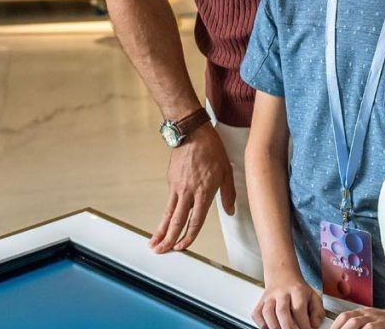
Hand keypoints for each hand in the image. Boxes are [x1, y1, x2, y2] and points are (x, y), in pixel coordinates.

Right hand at [150, 123, 234, 252]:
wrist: (192, 133)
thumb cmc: (212, 150)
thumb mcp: (226, 171)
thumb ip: (228, 193)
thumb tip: (231, 211)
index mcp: (204, 191)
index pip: (195, 220)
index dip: (189, 236)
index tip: (183, 247)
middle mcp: (189, 192)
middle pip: (177, 221)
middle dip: (169, 239)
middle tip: (161, 252)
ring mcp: (177, 187)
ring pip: (168, 214)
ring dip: (160, 231)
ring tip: (153, 244)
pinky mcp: (171, 181)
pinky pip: (168, 202)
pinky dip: (164, 215)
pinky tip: (163, 223)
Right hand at [253, 277, 324, 328]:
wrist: (283, 275)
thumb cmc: (298, 290)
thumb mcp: (313, 296)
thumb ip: (317, 312)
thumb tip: (314, 327)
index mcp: (297, 290)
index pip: (299, 308)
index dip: (303, 324)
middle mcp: (282, 292)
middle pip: (282, 310)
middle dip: (288, 327)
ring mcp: (269, 297)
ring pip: (267, 312)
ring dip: (274, 326)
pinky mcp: (260, 302)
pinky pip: (257, 314)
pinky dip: (261, 323)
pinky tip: (270, 327)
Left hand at [330, 304, 384, 328]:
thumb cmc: (380, 321)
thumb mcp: (366, 318)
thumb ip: (352, 322)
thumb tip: (334, 328)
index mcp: (362, 312)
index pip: (345, 316)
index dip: (336, 326)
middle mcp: (372, 316)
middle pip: (354, 322)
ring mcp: (383, 322)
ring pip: (370, 328)